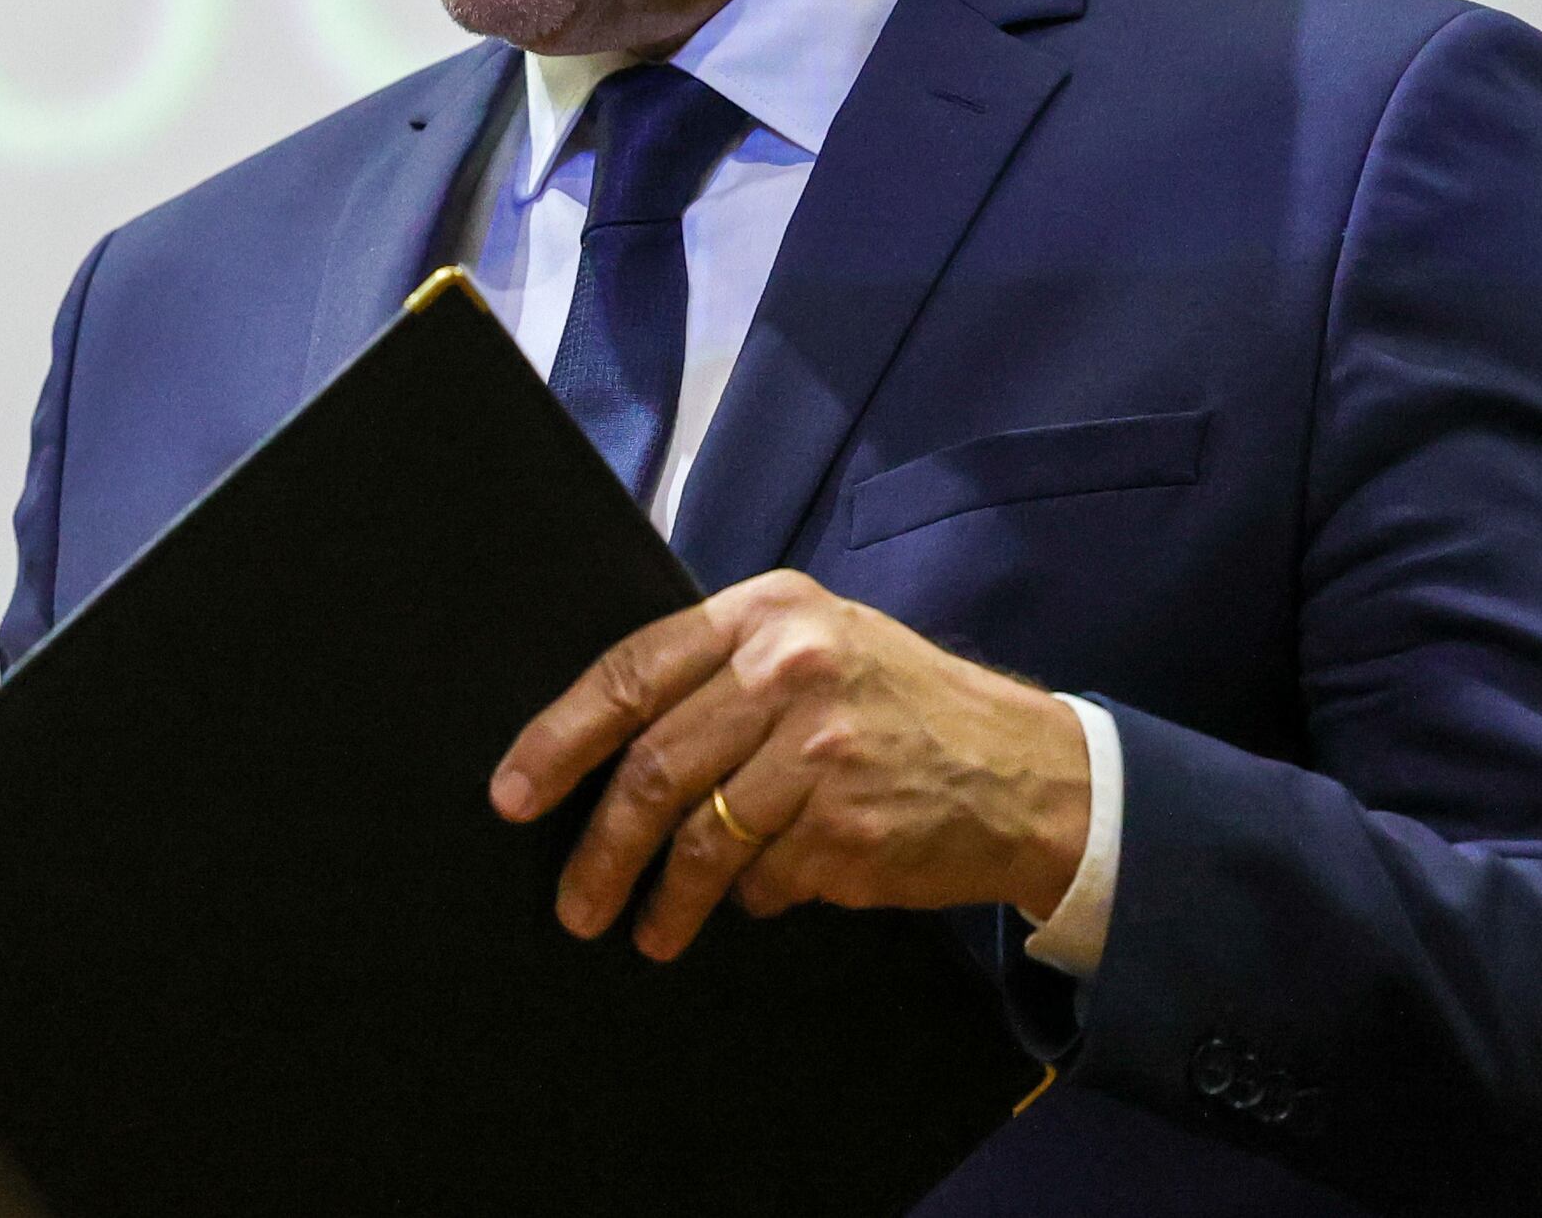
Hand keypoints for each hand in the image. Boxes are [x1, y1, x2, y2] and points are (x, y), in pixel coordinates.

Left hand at [487, 568, 1092, 963]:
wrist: (1027, 771)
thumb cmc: (903, 708)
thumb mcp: (820, 644)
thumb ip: (724, 670)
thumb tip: (606, 741)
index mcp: (769, 610)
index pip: (633, 672)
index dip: (560, 738)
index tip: (513, 793)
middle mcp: (792, 668)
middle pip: (654, 766)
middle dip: (598, 847)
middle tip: (573, 901)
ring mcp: (822, 750)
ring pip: (700, 838)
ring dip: (661, 898)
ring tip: (643, 931)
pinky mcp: (847, 827)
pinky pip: (761, 879)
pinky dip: (749, 897)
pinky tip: (757, 897)